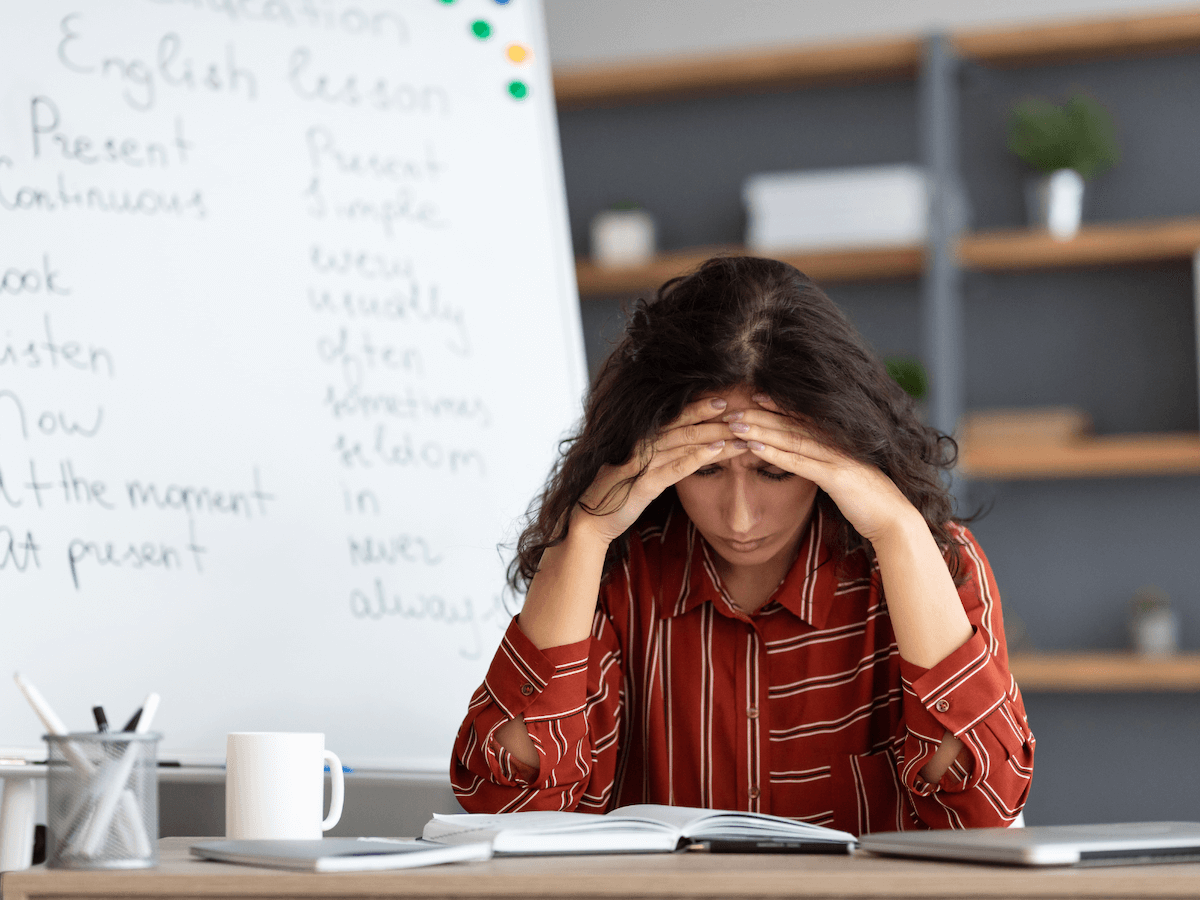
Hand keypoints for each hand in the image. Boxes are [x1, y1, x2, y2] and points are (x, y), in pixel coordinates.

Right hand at [575, 397, 746, 543]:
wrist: (588, 521)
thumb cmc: (613, 495)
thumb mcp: (634, 471)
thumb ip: (654, 456)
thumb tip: (678, 445)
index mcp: (638, 439)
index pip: (673, 417)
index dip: (699, 407)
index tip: (723, 400)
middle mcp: (640, 445)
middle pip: (684, 425)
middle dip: (715, 418)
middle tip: (742, 409)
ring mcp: (641, 463)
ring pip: (685, 442)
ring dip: (717, 436)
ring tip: (742, 432)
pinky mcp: (644, 485)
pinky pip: (676, 467)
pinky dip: (699, 457)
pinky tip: (719, 452)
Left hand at [726, 394, 918, 545]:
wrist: (894, 520)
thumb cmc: (868, 501)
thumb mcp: (844, 478)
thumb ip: (827, 465)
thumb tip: (811, 461)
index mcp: (839, 441)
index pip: (802, 418)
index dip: (778, 406)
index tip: (754, 397)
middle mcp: (837, 444)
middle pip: (792, 424)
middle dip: (760, 415)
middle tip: (732, 409)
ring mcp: (837, 458)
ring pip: (792, 439)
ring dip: (761, 430)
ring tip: (735, 424)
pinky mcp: (836, 477)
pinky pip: (799, 462)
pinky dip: (775, 453)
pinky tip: (754, 447)